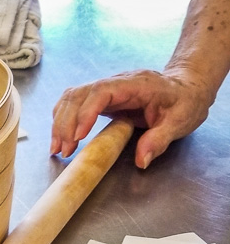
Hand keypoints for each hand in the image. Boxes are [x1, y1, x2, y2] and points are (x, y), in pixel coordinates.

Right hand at [50, 68, 213, 168]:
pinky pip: (74, 103)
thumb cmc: (185, 102)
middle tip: (63, 149)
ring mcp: (107, 89)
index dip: (86, 112)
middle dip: (66, 122)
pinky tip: (62, 137)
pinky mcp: (101, 98)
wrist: (187, 88)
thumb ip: (159, 139)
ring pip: (71, 97)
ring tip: (57, 147)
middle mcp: (116, 82)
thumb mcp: (180, 122)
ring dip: (60, 121)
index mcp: (136, 84)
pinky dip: (63, 119)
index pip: (101, 91)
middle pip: (79, 94)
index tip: (79, 136)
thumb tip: (141, 160)